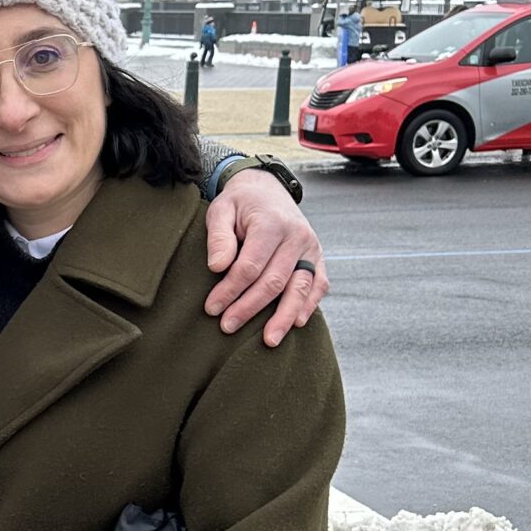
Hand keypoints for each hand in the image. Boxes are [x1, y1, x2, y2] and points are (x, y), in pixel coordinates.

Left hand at [203, 170, 328, 346]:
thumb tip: (217, 267)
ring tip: (269, 340)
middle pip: (274, 281)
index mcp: (271, 224)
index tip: (212, 308)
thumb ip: (219, 236)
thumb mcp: (221, 209)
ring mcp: (311, 248)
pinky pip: (318, 285)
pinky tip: (296, 324)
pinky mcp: (318, 257)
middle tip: (227, 326)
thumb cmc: (239, 204)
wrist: (268, 190)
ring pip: (300, 288)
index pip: (250, 266)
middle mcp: (296, 236)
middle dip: (249, 307)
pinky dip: (309, 305)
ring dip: (283, 316)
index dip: (230, 290)